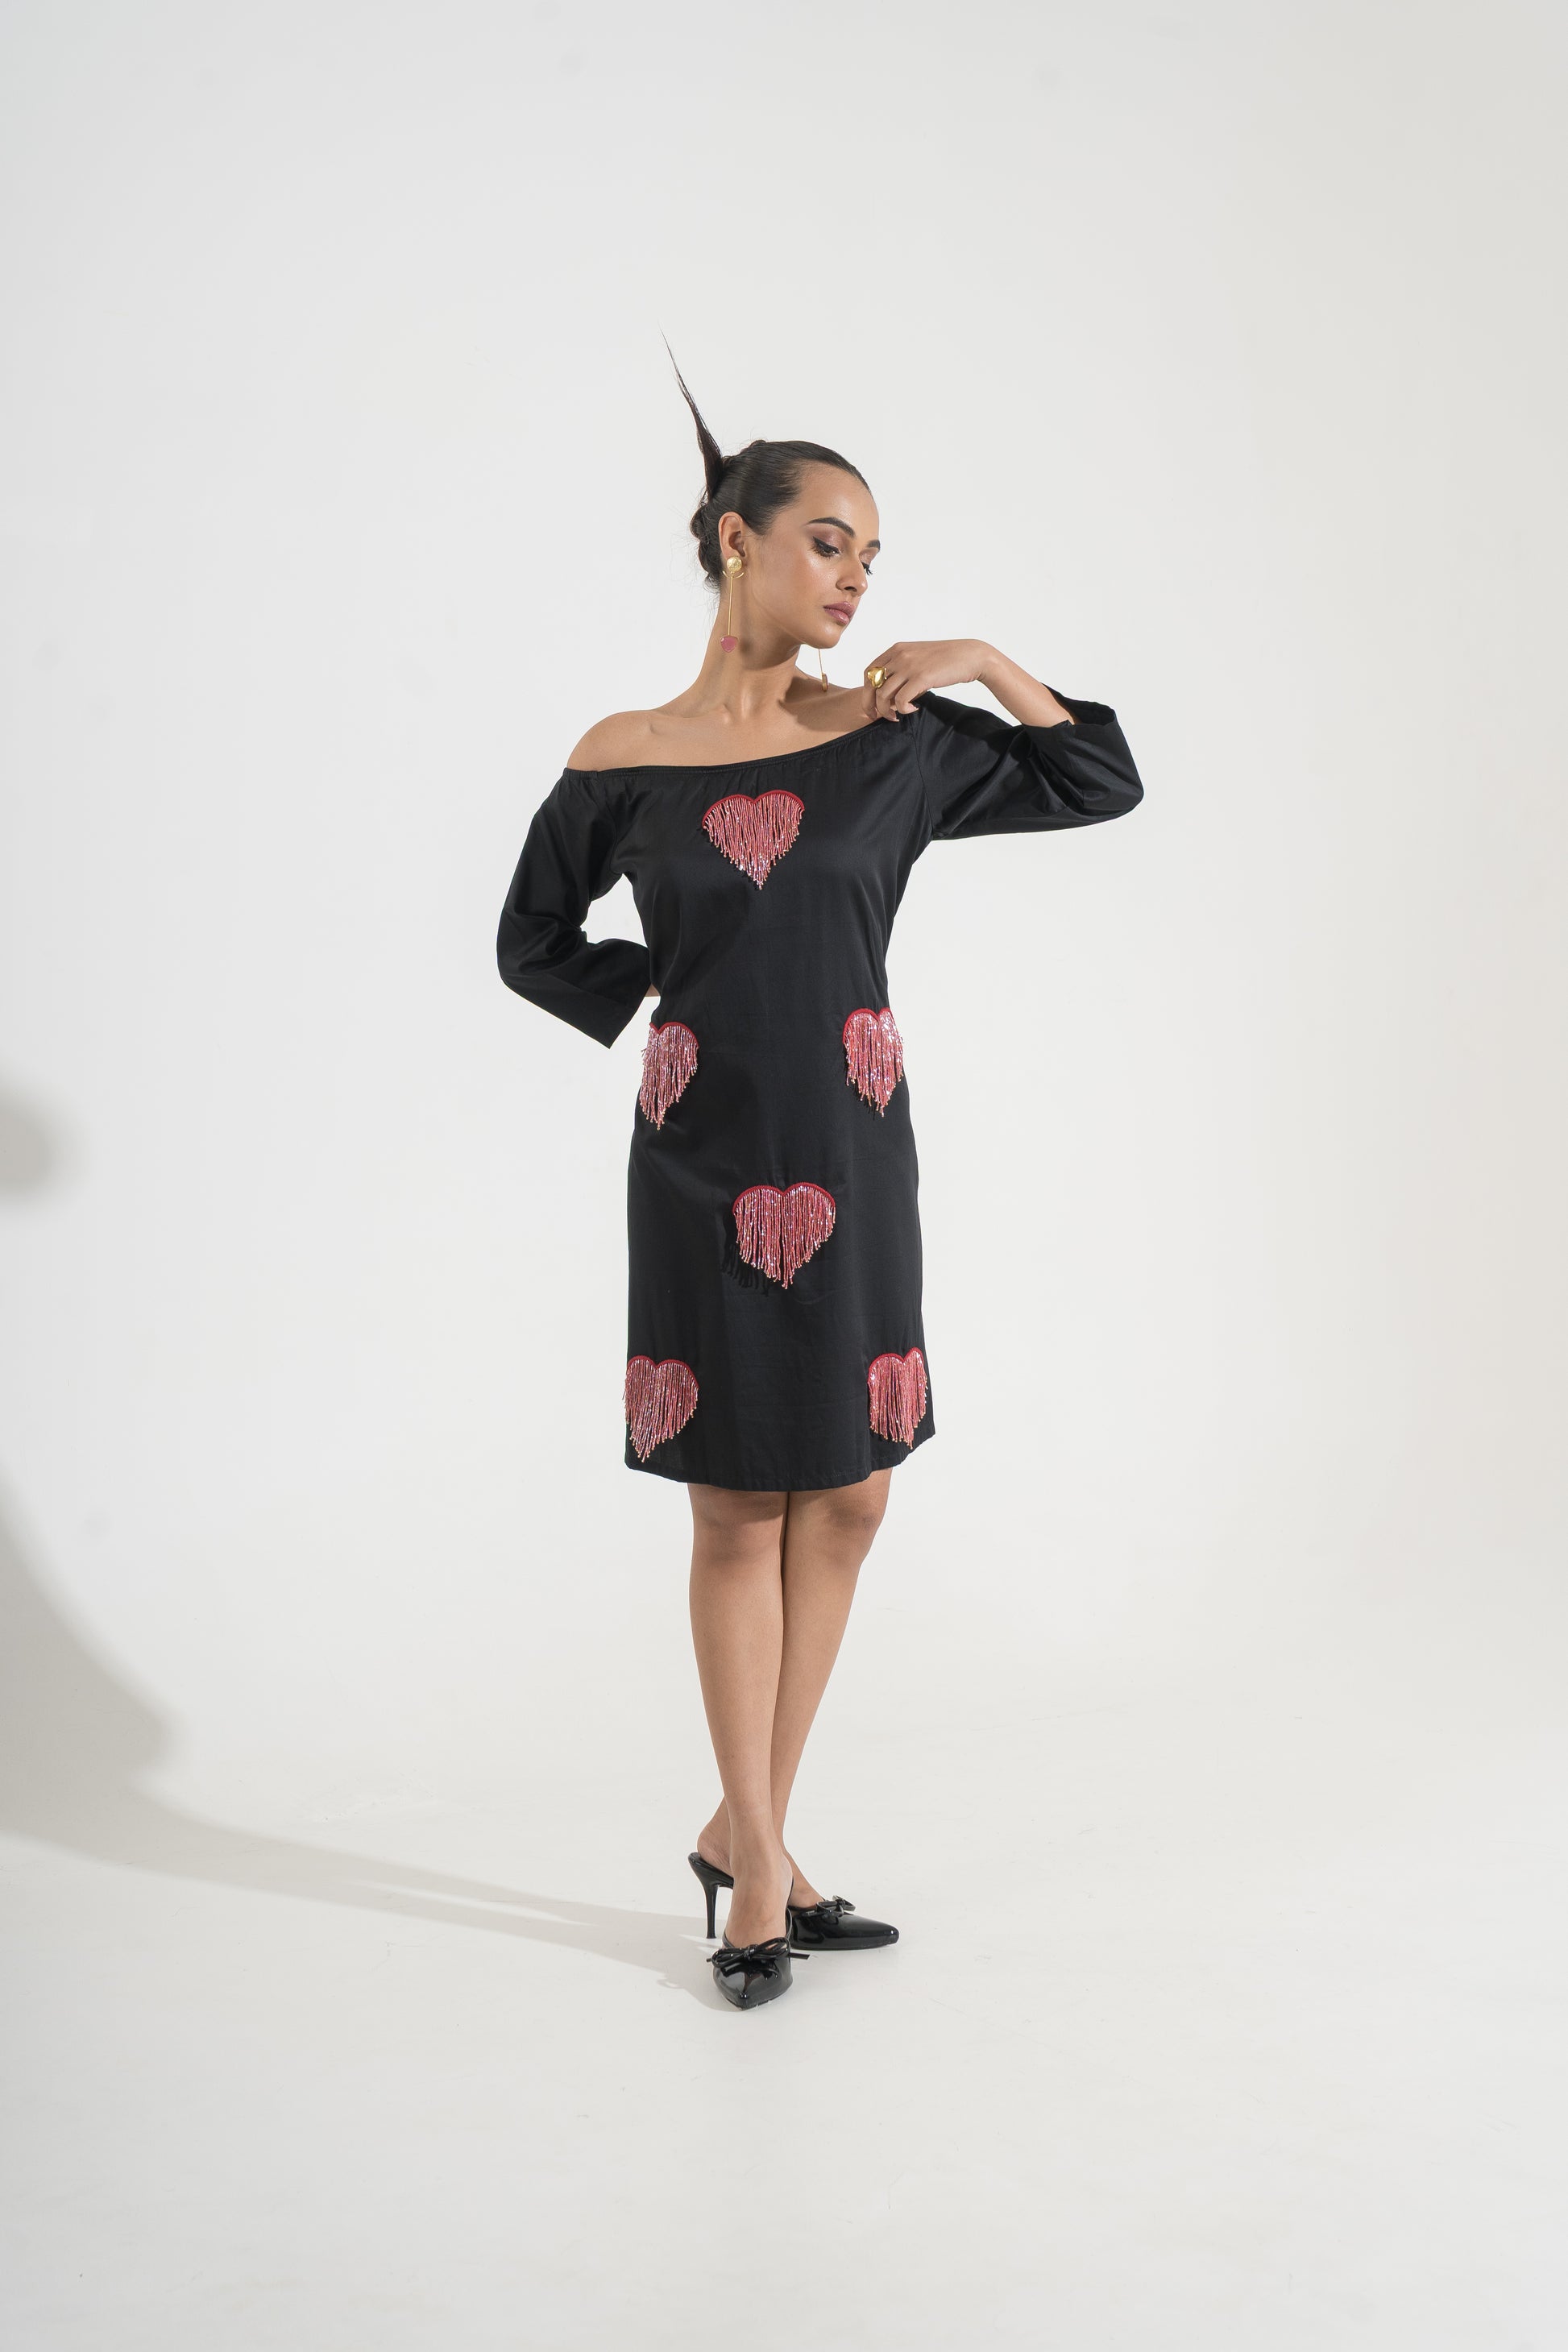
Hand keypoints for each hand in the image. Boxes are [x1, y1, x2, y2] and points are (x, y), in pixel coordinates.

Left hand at [861, 639, 992, 721]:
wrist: (970, 655)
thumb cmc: (946, 660)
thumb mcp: (918, 658)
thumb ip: (902, 671)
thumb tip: (892, 695)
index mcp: (896, 649)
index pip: (869, 672)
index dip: (867, 691)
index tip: (872, 705)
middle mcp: (899, 655)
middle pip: (870, 684)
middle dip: (869, 704)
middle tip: (875, 717)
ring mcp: (909, 666)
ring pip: (883, 695)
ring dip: (886, 711)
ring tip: (897, 717)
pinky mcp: (921, 678)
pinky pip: (901, 700)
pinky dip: (904, 709)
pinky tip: (914, 709)